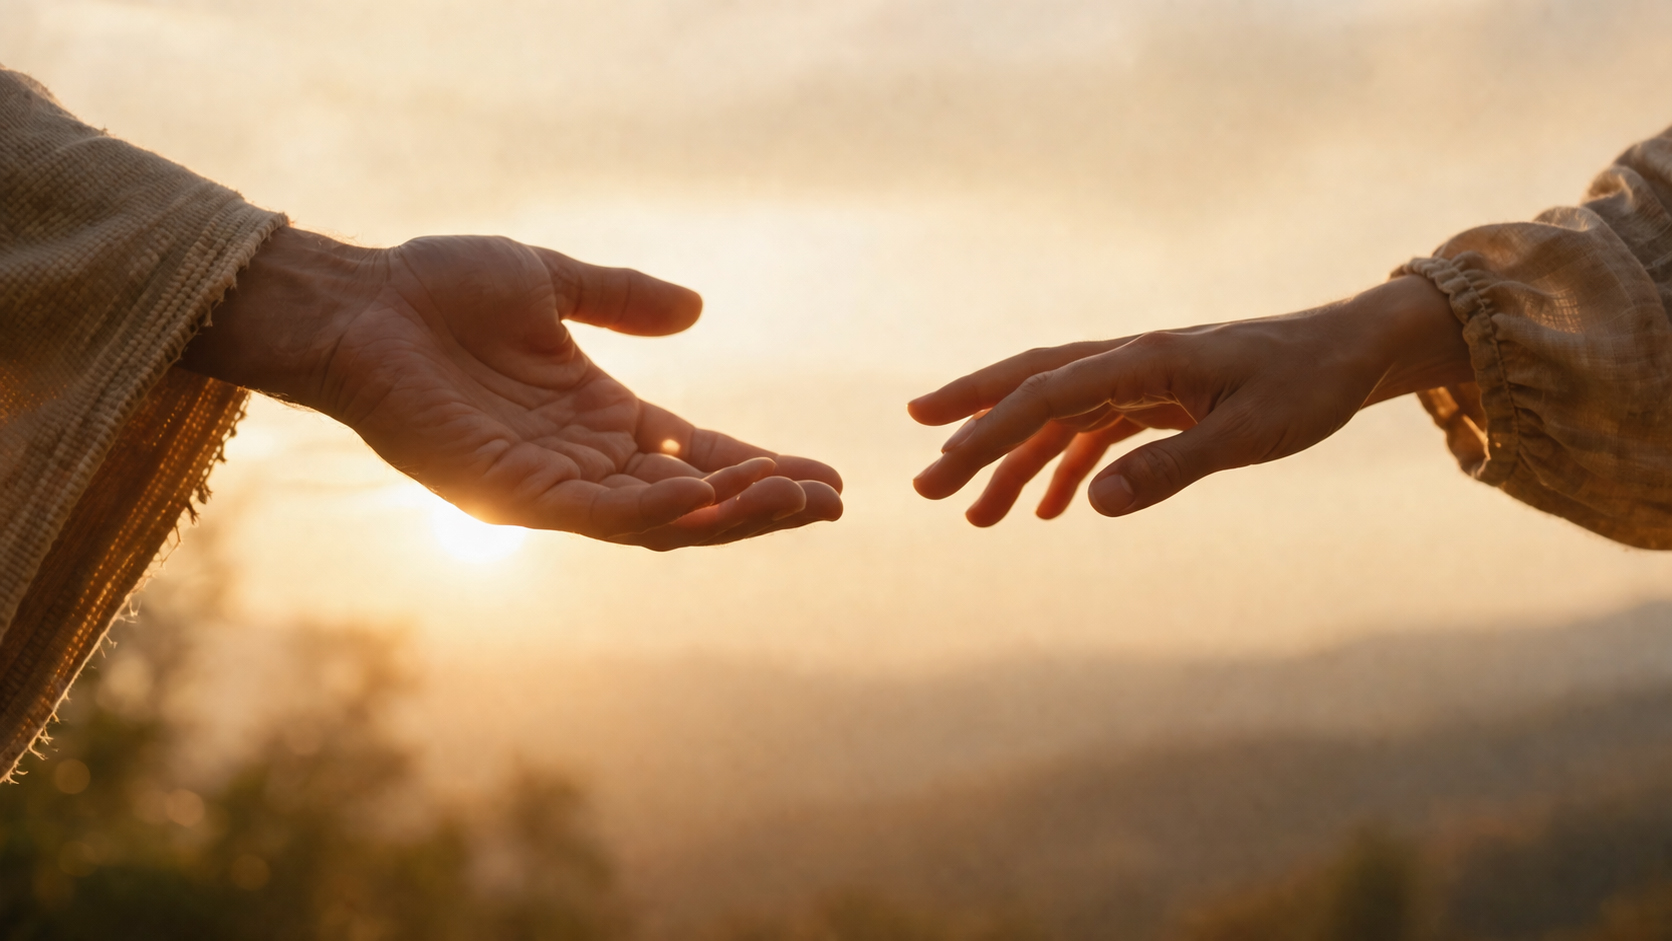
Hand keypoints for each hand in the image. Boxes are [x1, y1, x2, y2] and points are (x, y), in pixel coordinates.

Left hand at [180, 228, 841, 548]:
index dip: (760, 467)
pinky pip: (596, 516)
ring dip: (729, 514)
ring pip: (658, 520)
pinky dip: (655, 513)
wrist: (357, 301)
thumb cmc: (438, 289)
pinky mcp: (508, 492)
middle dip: (764, 503)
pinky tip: (708, 497)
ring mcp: (548, 484)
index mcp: (598, 419)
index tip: (824, 473)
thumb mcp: (551, 281)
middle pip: (693, 501)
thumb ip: (622, 297)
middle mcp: (582, 462)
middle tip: (831, 500)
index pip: (698, 455)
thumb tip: (696, 310)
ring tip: (799, 500)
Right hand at [909, 276, 1469, 522]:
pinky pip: (1093, 432)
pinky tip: (1050, 512)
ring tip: (974, 517)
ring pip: (1056, 417)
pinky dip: (1065, 468)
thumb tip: (1093, 506)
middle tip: (922, 475)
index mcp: (1144, 359)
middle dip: (972, 429)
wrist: (1353, 352)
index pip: (1046, 393)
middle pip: (1030, 389)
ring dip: (1014, 463)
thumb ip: (1170, 467)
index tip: (941, 465)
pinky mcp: (1157, 399)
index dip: (988, 430)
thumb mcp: (1248, 435)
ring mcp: (1140, 380)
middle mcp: (1130, 361)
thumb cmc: (1308, 386)